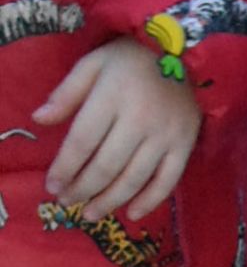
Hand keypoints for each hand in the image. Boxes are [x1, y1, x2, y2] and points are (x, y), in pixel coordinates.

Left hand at [36, 38, 201, 222]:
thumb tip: (39, 119)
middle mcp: (139, 120)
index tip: (52, 186)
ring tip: (90, 213)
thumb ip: (67, 92)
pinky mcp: (185, 145)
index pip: (82, 141)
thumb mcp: (94, 63)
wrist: (188, 52)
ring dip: (109, 201)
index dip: (64, 168)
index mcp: (112, 96)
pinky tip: (131, 213)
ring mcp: (165, 135)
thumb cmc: (133, 57)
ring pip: (133, 178)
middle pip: (106, 165)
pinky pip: (167, 181)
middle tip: (67, 202)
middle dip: (82, 188)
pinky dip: (149, 201)